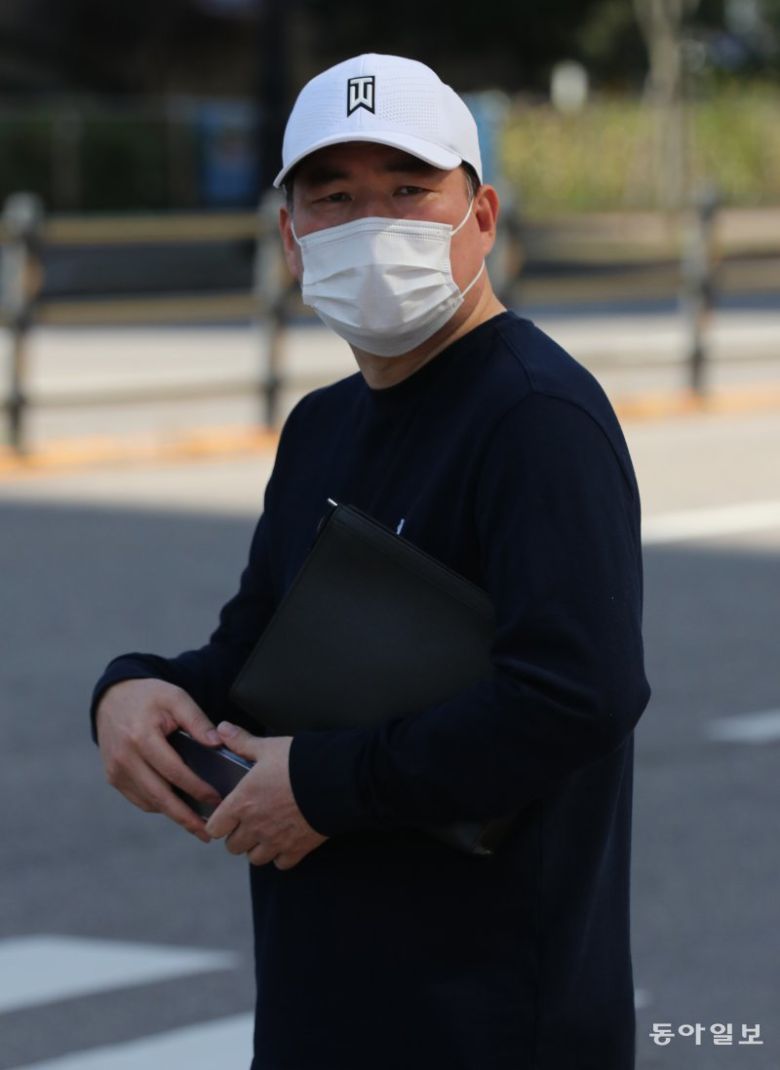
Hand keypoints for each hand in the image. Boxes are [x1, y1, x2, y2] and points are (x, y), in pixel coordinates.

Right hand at [95, 678, 222, 843]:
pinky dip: (159, 805)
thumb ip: (197, 720)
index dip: (195, 788)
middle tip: (207, 833)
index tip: (216, 800)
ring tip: (197, 825)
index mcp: (141, 736)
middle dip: (185, 817)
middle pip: (159, 796)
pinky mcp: (113, 777)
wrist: (114, 697)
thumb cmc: (150, 697)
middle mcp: (125, 757)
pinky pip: (139, 798)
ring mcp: (116, 770)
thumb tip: (218, 744)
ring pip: (149, 801)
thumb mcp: (176, 698)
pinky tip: (178, 808)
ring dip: (173, 815)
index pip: (173, 771)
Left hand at [205, 723, 327, 869]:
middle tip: (247, 822)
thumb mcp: (269, 747)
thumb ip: (242, 742)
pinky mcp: (297, 849)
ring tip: (265, 833)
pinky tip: (286, 841)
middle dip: (237, 836)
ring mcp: (275, 841)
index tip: (226, 815)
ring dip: (257, 848)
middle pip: (233, 846)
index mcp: (242, 802)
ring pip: (255, 858)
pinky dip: (281, 856)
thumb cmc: (300, 763)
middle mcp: (255, 826)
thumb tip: (222, 729)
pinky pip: (281, 863)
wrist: (335, 782)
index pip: (214, 827)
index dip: (218, 821)